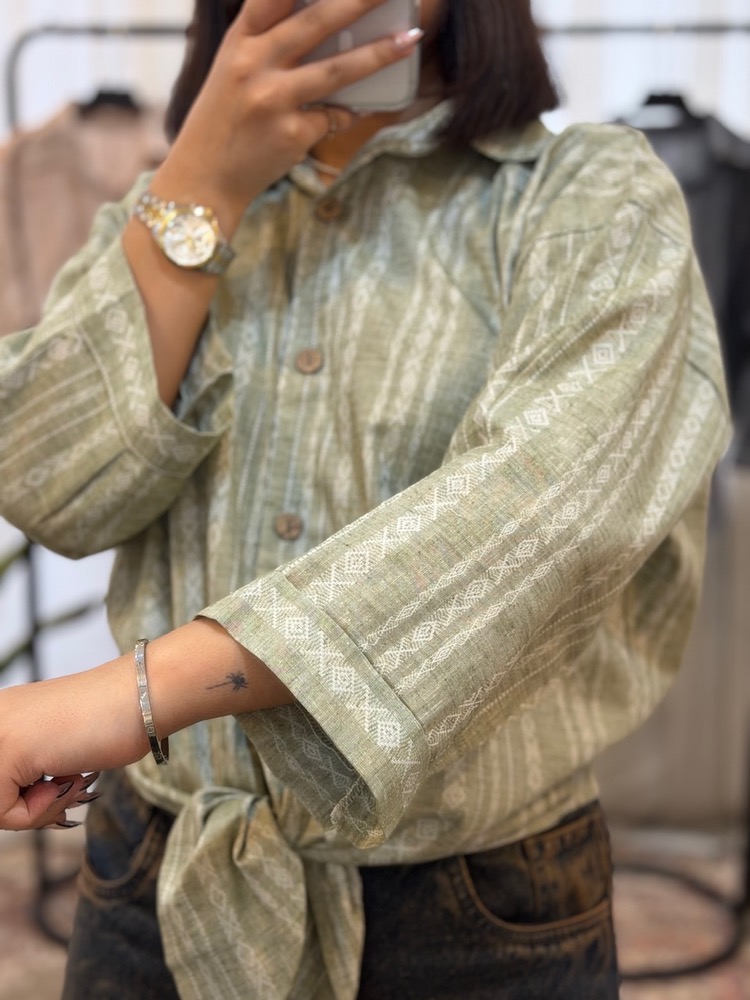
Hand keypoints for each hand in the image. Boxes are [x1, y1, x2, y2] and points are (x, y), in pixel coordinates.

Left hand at [0, 656, 146, 831]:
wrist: (143, 696)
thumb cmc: (114, 720)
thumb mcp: (56, 745)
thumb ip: (29, 765)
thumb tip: (16, 802)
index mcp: (2, 712)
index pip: (0, 782)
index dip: (27, 795)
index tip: (58, 780)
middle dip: (29, 804)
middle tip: (67, 785)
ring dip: (39, 807)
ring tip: (71, 777)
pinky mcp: (6, 751)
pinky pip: (5, 813)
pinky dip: (41, 809)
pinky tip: (69, 777)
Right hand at [152, 0, 421, 225]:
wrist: (204, 179)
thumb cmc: (224, 119)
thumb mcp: (233, 68)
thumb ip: (268, 40)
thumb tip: (327, 19)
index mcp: (238, 41)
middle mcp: (252, 64)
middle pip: (315, 22)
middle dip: (359, 1)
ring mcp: (272, 100)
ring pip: (337, 70)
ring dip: (378, 53)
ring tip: (409, 39)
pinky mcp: (291, 134)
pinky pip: (334, 116)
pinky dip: (346, 113)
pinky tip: (349, 112)